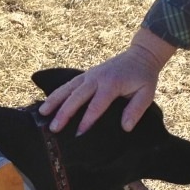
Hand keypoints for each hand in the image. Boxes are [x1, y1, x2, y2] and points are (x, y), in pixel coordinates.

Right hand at [39, 29, 177, 133]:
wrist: (140, 55)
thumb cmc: (143, 77)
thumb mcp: (147, 93)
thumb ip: (136, 110)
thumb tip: (125, 127)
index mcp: (111, 84)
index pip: (96, 105)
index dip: (87, 120)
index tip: (78, 134)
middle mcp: (96, 78)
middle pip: (76, 97)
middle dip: (64, 113)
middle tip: (54, 128)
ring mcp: (89, 75)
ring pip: (68, 88)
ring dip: (54, 100)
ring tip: (42, 113)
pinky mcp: (86, 75)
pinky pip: (69, 85)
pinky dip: (57, 93)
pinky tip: (48, 102)